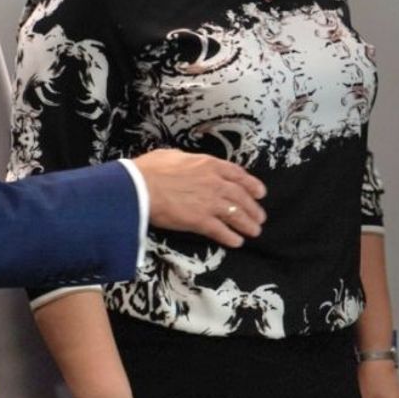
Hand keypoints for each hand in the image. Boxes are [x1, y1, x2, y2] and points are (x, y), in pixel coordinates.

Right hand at [132, 148, 266, 247]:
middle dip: (253, 208)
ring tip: (254, 232)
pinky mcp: (200, 221)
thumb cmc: (150, 169)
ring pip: (236, 214)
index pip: (238, 175)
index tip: (260, 192)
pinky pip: (221, 231)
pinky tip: (236, 242)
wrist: (139, 187)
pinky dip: (231, 237)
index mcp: (209, 164)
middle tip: (260, 217)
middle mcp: (214, 182)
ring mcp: (209, 202)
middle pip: (241, 197)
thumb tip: (185, 162)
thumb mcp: (174, 155)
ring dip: (247, 224)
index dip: (251, 185)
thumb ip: (187, 160)